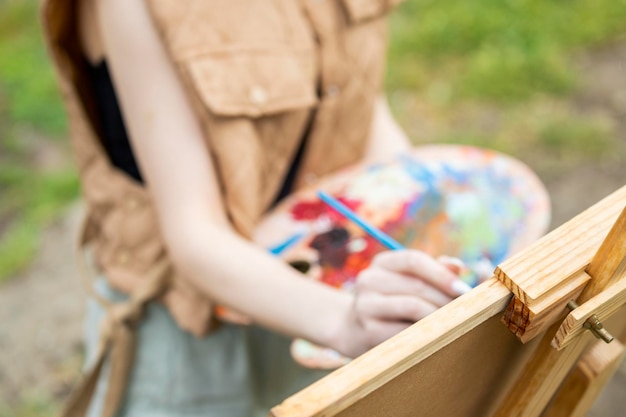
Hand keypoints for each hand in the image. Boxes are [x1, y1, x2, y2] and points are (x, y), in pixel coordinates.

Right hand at [333, 250, 470, 357]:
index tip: (464, 288)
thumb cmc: (391, 302)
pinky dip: (425, 333)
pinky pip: (405, 331)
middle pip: (416, 285)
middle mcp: (368, 280)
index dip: (441, 273)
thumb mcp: (407, 281)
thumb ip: (434, 271)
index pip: (413, 260)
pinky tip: (435, 336)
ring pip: (412, 307)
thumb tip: (459, 266)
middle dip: (446, 299)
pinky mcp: (368, 331)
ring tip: (454, 322)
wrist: (352, 329)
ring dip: (439, 316)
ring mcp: (365, 306)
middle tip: (468, 311)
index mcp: (381, 263)